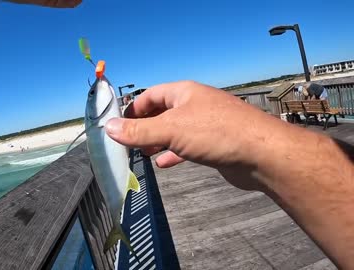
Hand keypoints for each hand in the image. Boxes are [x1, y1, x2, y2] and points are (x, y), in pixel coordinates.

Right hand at [105, 80, 285, 190]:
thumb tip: (109, 128)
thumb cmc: (216, 133)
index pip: (150, 95)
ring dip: (158, 142)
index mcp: (183, 93)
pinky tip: (164, 163)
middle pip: (161, 113)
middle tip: (128, 143)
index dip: (132, 109)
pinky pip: (188, 146)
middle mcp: (195, 104)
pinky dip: (174, 153)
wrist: (262, 154)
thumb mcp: (170, 130)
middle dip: (144, 128)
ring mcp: (206, 124)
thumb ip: (139, 131)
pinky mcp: (215, 143)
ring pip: (175, 130)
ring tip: (142, 154)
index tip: (117, 125)